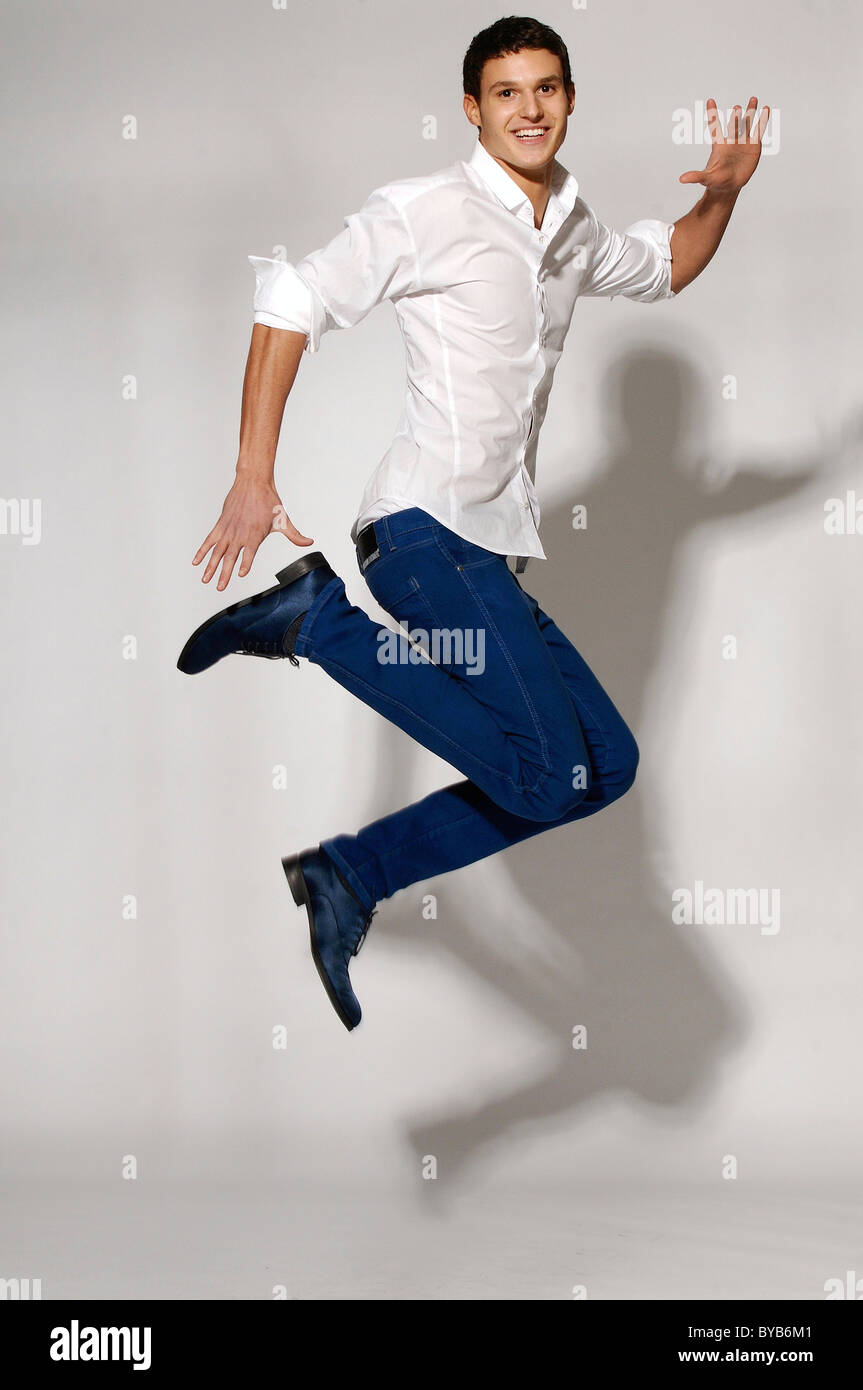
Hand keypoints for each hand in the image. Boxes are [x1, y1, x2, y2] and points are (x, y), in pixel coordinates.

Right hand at [192, 473, 313, 589]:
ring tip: (205, 580)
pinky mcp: (221, 524)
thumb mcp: (283, 520)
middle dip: (224, 574)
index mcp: (255, 534)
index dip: (245, 563)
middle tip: (219, 588)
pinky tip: (196, 561)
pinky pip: (209, 540)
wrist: (253, 482)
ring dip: (210, 566)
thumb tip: (310, 542)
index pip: (249, 553)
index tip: (241, 574)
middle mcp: (239, 534)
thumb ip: (295, 535)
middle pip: (230, 557)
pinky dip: (202, 551)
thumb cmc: (269, 500)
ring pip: (217, 551)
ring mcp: (228, 530)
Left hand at [679, 97, 769, 196]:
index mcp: (719, 145)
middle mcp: (731, 139)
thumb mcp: (706, 179)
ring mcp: (743, 141)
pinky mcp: (754, 145)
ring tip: (753, 99)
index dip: (712, 114)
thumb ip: (696, 177)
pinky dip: (762, 120)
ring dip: (750, 112)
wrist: (730, 184)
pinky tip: (766, 109)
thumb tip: (681, 179)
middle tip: (737, 109)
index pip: (715, 126)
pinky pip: (759, 130)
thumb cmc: (716, 180)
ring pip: (747, 123)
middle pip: (733, 125)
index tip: (710, 101)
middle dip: (735, 118)